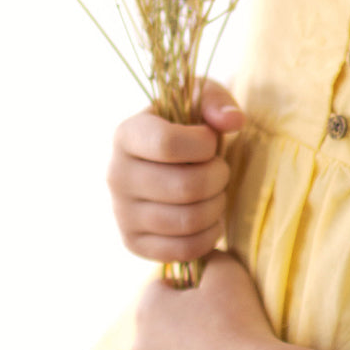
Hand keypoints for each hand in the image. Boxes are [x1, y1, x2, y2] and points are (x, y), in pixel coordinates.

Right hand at [107, 80, 245, 262]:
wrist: (165, 162)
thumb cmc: (186, 126)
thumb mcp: (198, 100)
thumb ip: (217, 101)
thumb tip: (232, 122)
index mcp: (127, 134)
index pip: (167, 144)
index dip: (203, 144)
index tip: (210, 141)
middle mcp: (116, 174)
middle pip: (184, 186)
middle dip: (218, 177)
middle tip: (222, 170)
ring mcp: (122, 213)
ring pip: (187, 220)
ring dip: (217, 206)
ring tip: (217, 192)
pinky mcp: (134, 243)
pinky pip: (184, 249)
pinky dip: (210, 235)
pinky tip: (212, 218)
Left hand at [133, 250, 277, 349]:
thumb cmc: (237, 323)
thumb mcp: (228, 270)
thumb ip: (208, 255)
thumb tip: (202, 256)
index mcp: (148, 307)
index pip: (161, 289)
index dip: (187, 290)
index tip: (210, 301)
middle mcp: (138, 346)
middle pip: (159, 327)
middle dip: (182, 326)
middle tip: (217, 330)